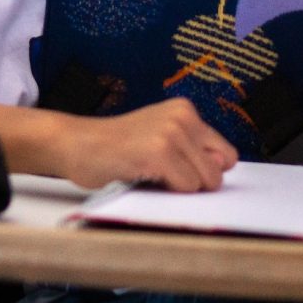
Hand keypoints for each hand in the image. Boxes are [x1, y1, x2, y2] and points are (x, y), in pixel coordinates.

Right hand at [63, 98, 238, 192]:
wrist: (75, 143)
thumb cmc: (116, 148)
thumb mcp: (160, 138)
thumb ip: (192, 150)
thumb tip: (225, 168)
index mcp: (186, 110)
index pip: (227, 155)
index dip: (204, 171)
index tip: (179, 171)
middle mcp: (183, 116)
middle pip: (219, 170)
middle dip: (195, 182)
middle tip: (160, 173)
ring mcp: (172, 133)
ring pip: (204, 181)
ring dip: (178, 187)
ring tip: (149, 172)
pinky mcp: (159, 151)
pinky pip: (185, 187)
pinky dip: (167, 192)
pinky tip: (141, 175)